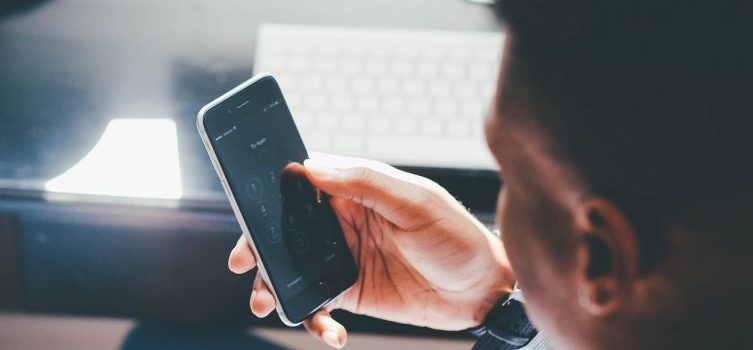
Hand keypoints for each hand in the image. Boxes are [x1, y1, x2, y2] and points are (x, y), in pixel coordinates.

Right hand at [228, 154, 513, 347]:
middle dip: (258, 243)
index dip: (271, 192)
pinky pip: (316, 304)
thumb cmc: (457, 236)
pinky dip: (312, 319)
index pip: (302, 183)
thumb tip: (311, 168)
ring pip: (292, 267)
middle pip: (285, 228)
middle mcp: (342, 221)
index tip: (249, 207)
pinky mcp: (349, 292)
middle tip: (243, 260)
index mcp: (356, 190)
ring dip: (272, 284)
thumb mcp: (416, 202)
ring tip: (264, 301)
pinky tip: (329, 331)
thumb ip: (365, 183)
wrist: (484, 291)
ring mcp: (343, 258)